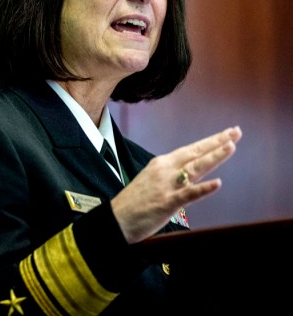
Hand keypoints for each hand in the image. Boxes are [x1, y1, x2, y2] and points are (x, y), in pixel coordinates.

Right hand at [110, 126, 241, 243]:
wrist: (115, 219)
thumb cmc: (134, 202)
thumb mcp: (152, 181)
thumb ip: (171, 175)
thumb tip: (188, 174)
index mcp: (161, 164)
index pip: (191, 149)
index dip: (211, 141)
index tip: (229, 134)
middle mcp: (165, 170)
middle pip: (196, 153)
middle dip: (218, 142)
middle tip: (236, 132)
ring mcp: (166, 185)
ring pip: (194, 168)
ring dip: (213, 157)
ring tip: (230, 147)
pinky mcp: (166, 202)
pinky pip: (188, 194)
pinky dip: (203, 189)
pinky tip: (217, 183)